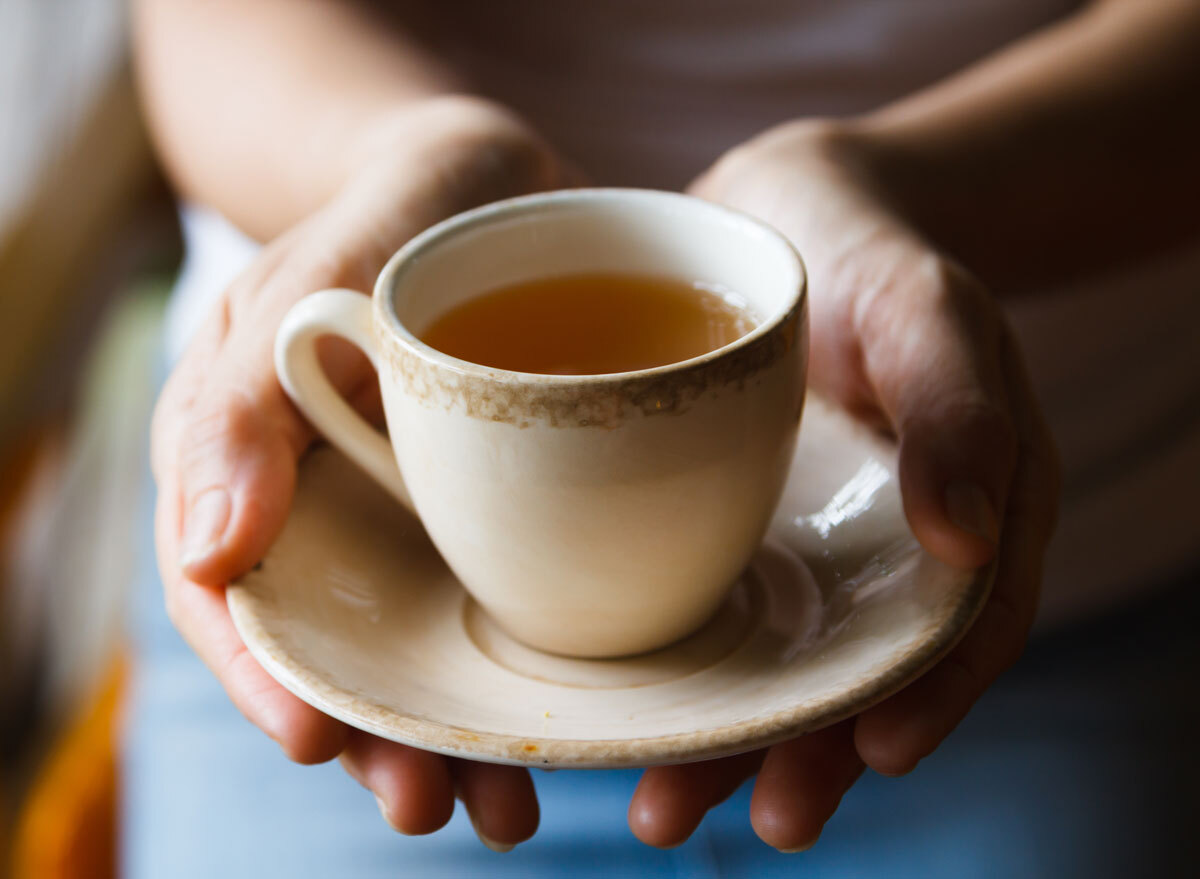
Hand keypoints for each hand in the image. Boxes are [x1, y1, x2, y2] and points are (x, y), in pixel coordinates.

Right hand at [151, 97, 575, 848]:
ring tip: (505, 806)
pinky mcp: (504, 518)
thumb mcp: (320, 263)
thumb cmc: (406, 207)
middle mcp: (337, 508)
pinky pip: (508, 612)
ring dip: (454, 739)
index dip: (262, 675)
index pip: (231, 591)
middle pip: (335, 650)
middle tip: (429, 805)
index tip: (313, 739)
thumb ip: (249, 393)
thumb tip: (205, 552)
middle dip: (374, 740)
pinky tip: (578, 722)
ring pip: (421, 653)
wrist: (516, 188)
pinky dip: (532, 677)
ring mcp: (422, 520)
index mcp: (259, 460)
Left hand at [628, 121, 1059, 849]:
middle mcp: (871, 557)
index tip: (875, 752)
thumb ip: (960, 406)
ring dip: (721, 746)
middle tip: (752, 821)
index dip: (928, 700)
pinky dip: (661, 670)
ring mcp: (790, 551)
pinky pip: (692, 613)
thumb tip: (974, 543)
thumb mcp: (927, 306)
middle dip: (805, 758)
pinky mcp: (711, 531)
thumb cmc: (868, 256)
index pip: (960, 631)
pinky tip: (606, 706)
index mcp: (957, 517)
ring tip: (658, 808)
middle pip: (852, 680)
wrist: (772, 218)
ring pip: (765, 670)